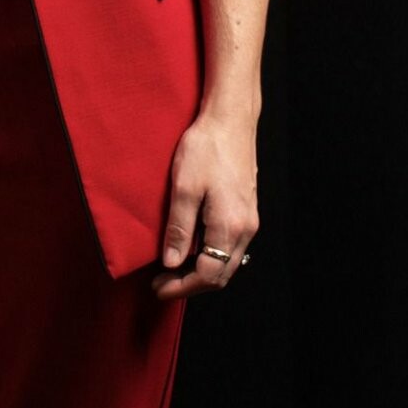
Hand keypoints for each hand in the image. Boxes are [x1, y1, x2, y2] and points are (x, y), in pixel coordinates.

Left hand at [150, 110, 257, 300]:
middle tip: (162, 282)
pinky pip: (230, 246)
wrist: (231, 119)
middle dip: (191, 284)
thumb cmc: (207, 148)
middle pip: (221, 274)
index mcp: (230, 226)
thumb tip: (172, 263)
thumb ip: (179, 228)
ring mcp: (249, 219)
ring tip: (173, 268)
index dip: (181, 287)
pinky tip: (192, 247)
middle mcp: (246, 228)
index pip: (208, 274)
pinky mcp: (246, 209)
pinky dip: (211, 255)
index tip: (158, 287)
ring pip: (227, 261)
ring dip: (201, 271)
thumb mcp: (184, 187)